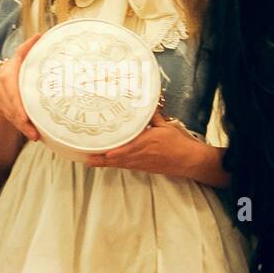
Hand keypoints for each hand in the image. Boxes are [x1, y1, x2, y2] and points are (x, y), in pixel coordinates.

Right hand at [0, 33, 42, 141]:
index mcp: (8, 72)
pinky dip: (21, 127)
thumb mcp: (22, 55)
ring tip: (36, 136)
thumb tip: (40, 35)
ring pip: (10, 115)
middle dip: (23, 121)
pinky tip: (31, 134)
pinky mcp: (2, 106)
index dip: (17, 105)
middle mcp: (1, 85)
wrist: (2, 74)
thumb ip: (29, 48)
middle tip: (35, 133)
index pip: (11, 90)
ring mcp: (0, 97)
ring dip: (23, 127)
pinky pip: (10, 118)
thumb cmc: (18, 65)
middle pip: (11, 106)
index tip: (25, 116)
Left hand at [85, 110, 202, 176]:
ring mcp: (140, 163)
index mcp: (146, 142)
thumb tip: (144, 104)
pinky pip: (124, 166)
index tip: (102, 149)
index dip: (114, 150)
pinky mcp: (142, 168)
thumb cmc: (178, 144)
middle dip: (101, 158)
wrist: (188, 161)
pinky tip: (104, 162)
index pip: (127, 146)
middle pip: (117, 158)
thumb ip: (152, 116)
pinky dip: (113, 164)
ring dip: (104, 163)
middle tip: (85, 157)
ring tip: (89, 160)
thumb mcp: (165, 126)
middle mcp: (141, 154)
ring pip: (118, 164)